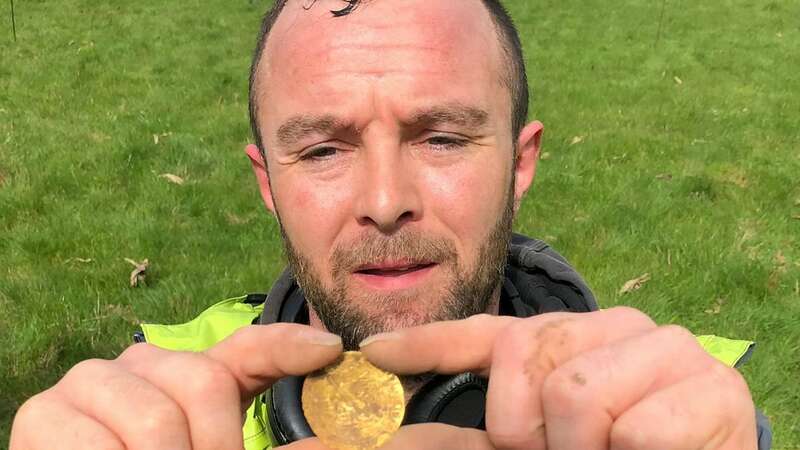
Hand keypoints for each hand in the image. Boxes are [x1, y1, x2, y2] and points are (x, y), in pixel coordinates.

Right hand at [9, 324, 342, 449]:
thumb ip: (245, 444)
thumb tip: (321, 424)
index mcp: (192, 376)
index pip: (250, 349)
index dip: (290, 345)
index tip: (330, 350)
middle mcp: (144, 363)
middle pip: (204, 383)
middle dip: (216, 447)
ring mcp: (91, 381)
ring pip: (158, 421)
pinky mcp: (44, 414)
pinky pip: (99, 447)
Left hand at [360, 307, 757, 449]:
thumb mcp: (540, 446)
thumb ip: (480, 440)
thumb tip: (399, 440)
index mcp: (569, 341)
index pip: (488, 333)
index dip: (426, 342)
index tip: (371, 353)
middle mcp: (612, 325)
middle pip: (525, 354)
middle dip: (525, 427)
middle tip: (565, 448)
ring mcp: (665, 347)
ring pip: (574, 393)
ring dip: (582, 448)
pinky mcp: (711, 385)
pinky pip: (636, 431)